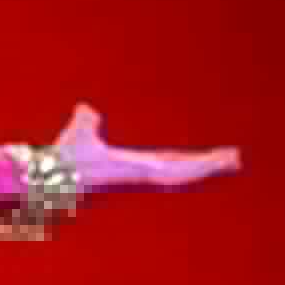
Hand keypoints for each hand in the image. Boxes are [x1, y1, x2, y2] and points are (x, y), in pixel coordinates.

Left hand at [53, 104, 240, 191]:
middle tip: (234, 159)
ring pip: (182, 171)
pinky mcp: (139, 174)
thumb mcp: (80, 132)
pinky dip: (194, 167)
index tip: (208, 157)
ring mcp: (140, 175)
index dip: (186, 160)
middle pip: (179, 167)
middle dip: (207, 164)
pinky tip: (214, 163)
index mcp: (130, 164)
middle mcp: (138, 171)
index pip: (164, 161)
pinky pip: (172, 171)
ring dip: (208, 165)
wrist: (50, 172)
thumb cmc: (62, 158)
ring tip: (234, 159)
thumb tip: (86, 109)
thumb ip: (86, 123)